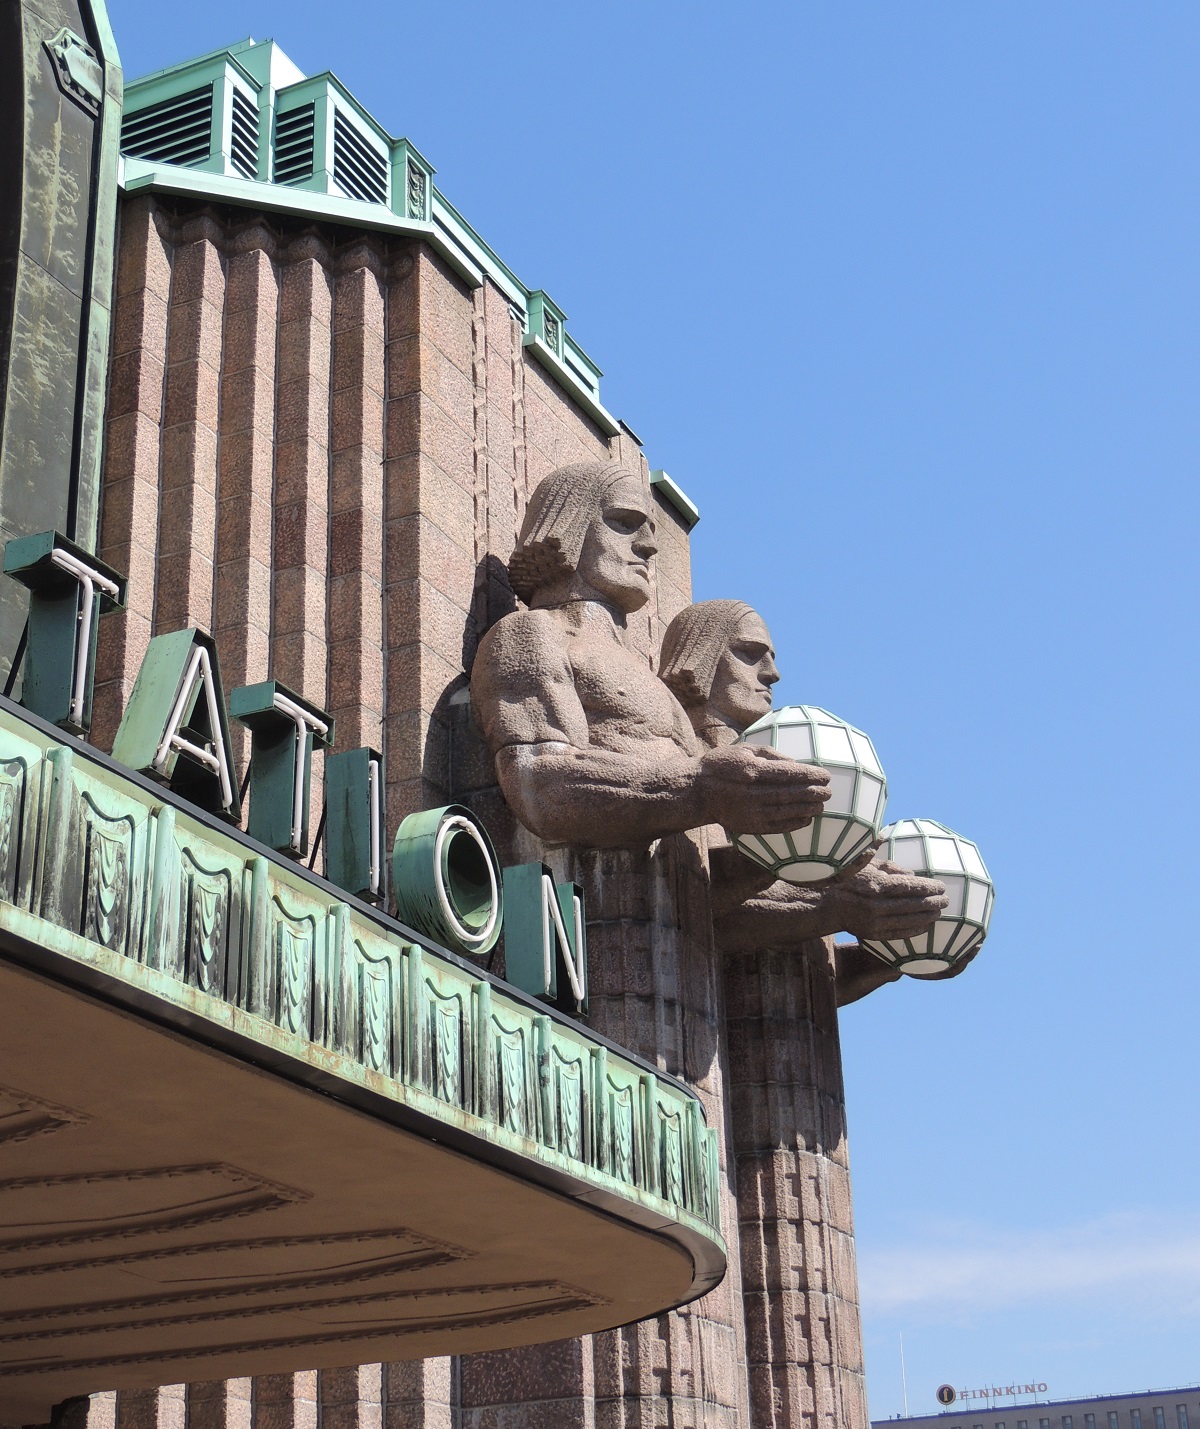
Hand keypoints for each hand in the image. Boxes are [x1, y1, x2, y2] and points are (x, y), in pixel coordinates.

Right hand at [697, 745, 828, 833]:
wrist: (697, 792)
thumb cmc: (722, 765)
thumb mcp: (744, 749)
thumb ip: (771, 755)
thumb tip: (796, 764)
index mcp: (752, 771)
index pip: (788, 774)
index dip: (809, 775)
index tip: (825, 775)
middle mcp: (753, 793)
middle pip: (790, 794)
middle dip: (813, 792)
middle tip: (829, 791)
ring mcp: (751, 812)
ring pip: (786, 811)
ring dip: (808, 808)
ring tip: (822, 804)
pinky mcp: (749, 826)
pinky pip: (777, 827)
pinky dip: (795, 823)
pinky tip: (806, 818)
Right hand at [830, 853, 947, 940]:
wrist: (829, 905)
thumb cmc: (849, 880)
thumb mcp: (866, 866)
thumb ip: (890, 866)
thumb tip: (913, 874)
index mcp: (876, 886)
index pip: (909, 887)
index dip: (928, 887)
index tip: (941, 886)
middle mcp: (876, 906)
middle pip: (912, 905)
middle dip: (932, 902)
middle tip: (946, 899)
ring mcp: (875, 922)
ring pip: (908, 920)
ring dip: (927, 917)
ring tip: (939, 912)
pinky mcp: (874, 934)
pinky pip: (899, 933)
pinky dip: (915, 930)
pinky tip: (926, 926)